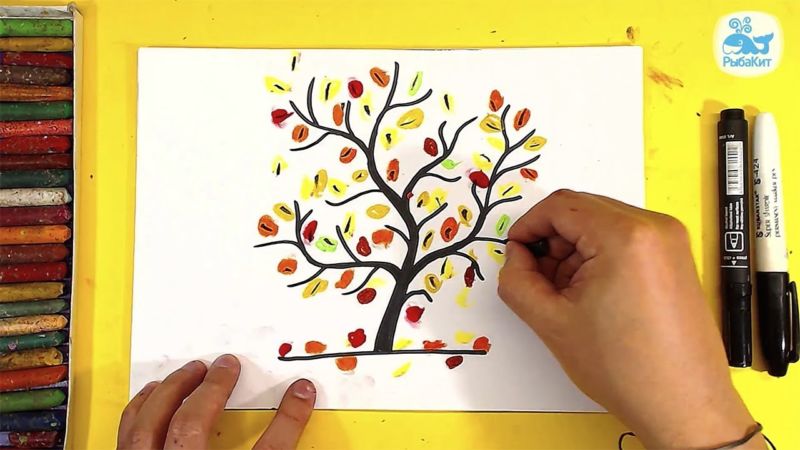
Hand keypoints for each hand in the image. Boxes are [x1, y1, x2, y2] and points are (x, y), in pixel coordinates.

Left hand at [118, 354, 315, 449]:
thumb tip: (296, 408)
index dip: (288, 420)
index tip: (301, 392)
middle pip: (190, 428)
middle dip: (210, 391)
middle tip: (225, 367)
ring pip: (144, 429)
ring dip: (166, 395)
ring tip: (184, 375)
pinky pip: (124, 439)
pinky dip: (137, 414)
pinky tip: (147, 403)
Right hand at [499, 190, 760, 448]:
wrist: (683, 405)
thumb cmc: (627, 369)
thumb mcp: (552, 321)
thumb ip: (517, 280)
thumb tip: (515, 256)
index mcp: (625, 235)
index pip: (560, 205)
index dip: (528, 226)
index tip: (515, 252)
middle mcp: (655, 227)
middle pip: (583, 209)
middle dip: (552, 239)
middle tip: (538, 277)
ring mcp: (671, 240)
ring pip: (602, 223)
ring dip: (574, 249)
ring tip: (567, 293)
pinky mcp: (676, 257)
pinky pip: (625, 238)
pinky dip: (599, 256)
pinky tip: (591, 293)